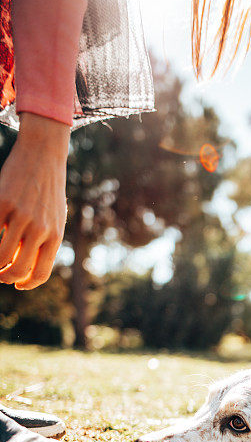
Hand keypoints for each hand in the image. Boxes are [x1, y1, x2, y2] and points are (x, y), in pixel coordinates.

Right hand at [0, 113, 69, 288]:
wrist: (43, 156)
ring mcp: (20, 216)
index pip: (39, 273)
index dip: (26, 284)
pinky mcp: (2, 202)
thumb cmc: (48, 191)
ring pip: (0, 256)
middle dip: (5, 278)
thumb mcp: (54, 219)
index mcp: (54, 236)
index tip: (17, 285)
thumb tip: (24, 265)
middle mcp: (39, 229)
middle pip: (18, 270)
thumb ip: (44, 242)